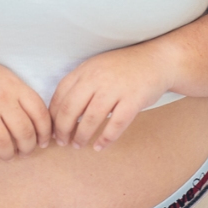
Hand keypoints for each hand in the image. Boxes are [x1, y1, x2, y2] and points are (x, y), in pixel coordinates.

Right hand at [0, 55, 52, 162]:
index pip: (39, 114)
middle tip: (25, 151)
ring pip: (3, 143)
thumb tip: (41, 127)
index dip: (45, 133)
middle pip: (24, 132)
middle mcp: (0, 97)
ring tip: (7, 155)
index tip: (43, 142)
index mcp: (14, 86)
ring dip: (8, 155)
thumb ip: (22, 97)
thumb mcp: (5, 78)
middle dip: (28, 148)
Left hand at [49, 42, 176, 150]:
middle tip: (61, 141)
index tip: (51, 129)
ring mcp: (115, 89)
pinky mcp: (133, 100)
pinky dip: (105, 139)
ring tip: (78, 145)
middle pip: (70, 109)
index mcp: (85, 70)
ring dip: (81, 136)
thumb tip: (60, 111)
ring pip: (90, 119)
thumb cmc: (123, 68)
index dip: (53, 116)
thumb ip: (80, 83)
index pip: (60, 95)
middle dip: (62, 129)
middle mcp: (97, 78)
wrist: (156, 60)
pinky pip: (115, 125)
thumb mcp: (97, 67)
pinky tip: (99, 146)